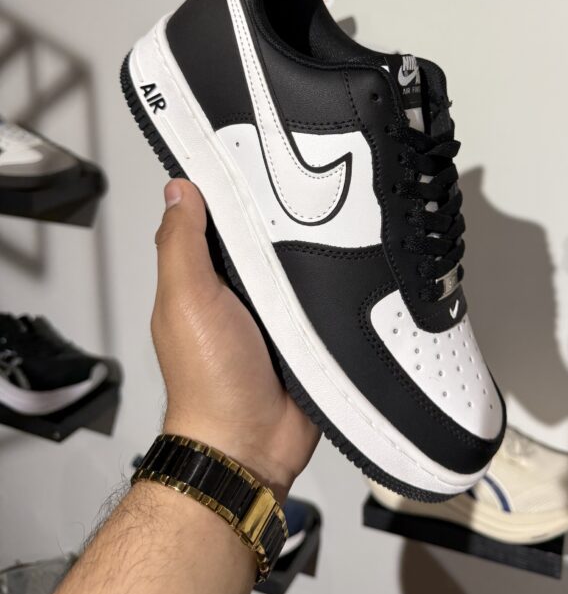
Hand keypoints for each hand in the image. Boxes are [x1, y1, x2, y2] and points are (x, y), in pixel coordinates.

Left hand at [151, 179, 319, 500]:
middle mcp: (240, 289)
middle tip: (320, 174)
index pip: (219, 218)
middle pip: (265, 237)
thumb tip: (180, 189)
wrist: (251, 445)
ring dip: (317, 247)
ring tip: (351, 205)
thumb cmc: (209, 377)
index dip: (234, 185)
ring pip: (300, 262)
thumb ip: (181, 245)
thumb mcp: (186, 299)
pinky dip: (338, 282)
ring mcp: (278, 311)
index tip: (260, 148)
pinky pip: (326, 296)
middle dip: (287, 213)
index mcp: (204, 277)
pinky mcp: (310, 330)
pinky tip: (361, 254)